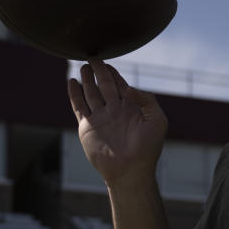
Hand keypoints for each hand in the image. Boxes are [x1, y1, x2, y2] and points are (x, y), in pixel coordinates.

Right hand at [67, 60, 167, 184]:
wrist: (131, 170)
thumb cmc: (148, 148)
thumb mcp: (157, 120)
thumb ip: (147, 100)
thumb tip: (128, 87)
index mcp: (131, 108)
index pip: (120, 85)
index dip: (114, 73)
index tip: (107, 62)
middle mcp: (114, 111)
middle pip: (104, 85)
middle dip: (99, 71)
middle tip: (92, 57)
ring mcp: (100, 118)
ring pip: (91, 93)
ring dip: (86, 80)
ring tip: (82, 66)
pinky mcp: (88, 127)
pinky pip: (79, 106)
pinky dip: (74, 94)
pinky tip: (71, 82)